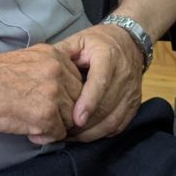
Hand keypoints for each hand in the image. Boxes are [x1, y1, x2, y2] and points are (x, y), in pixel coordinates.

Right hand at [0, 44, 83, 144]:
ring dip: (55, 124)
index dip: (64, 93)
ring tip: (32, 121)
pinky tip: (29, 129)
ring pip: (70, 118)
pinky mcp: (46, 115)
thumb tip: (61, 84)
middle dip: (63, 110)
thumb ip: (47, 66)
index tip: (48, 99)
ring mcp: (53, 93)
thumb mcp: (24, 58)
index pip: (76, 78)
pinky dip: (45, 136)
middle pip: (77, 98)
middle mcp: (56, 70)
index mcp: (52, 54)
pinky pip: (58, 133)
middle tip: (41, 114)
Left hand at [55, 24, 142, 141]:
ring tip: (70, 136)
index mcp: (108, 57)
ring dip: (92, 132)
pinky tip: (86, 135)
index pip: (100, 83)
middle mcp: (124, 76)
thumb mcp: (79, 40)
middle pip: (106, 106)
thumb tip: (41, 67)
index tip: (75, 119)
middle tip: (62, 131)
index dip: (88, 102)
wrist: (129, 42)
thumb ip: (62, 52)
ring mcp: (131, 92)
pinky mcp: (134, 104)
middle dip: (85, 124)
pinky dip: (102, 133)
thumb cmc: (99, 41)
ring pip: (113, 120)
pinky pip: (119, 125)